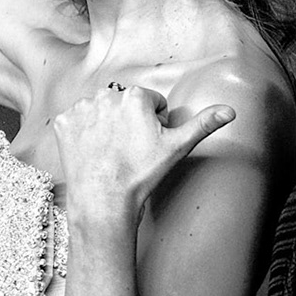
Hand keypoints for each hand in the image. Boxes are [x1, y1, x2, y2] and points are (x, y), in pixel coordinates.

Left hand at [51, 84, 234, 221]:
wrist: (103, 200)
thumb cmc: (141, 174)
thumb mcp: (177, 147)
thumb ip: (203, 124)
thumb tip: (230, 111)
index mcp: (136, 96)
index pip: (151, 103)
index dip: (154, 125)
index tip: (147, 145)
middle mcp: (106, 95)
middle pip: (125, 105)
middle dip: (128, 122)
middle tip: (129, 150)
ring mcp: (82, 108)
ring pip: (101, 112)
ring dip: (105, 126)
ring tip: (110, 152)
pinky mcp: (64, 122)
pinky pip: (78, 122)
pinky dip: (83, 134)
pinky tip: (91, 152)